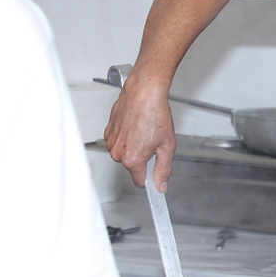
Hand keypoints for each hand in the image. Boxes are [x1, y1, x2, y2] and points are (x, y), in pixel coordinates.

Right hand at [103, 74, 176, 190]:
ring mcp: (111, 140)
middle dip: (144, 158)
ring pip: (125, 153)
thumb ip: (163, 169)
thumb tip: (161, 185)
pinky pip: (119, 141)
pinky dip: (127, 136)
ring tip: (145, 130)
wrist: (144, 91)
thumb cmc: (155, 113)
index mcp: (132, 159)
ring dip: (135, 146)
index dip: (150, 178)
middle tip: (154, 142)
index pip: (140, 182)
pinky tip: (136, 125)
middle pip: (132, 166)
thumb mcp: (167, 146)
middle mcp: (117, 152)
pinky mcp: (108, 130)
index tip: (155, 176)